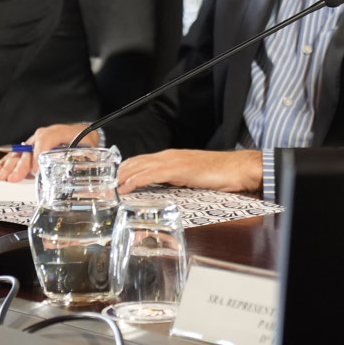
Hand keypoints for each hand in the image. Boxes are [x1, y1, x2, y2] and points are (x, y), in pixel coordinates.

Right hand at [0, 122, 89, 181]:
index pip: (45, 139)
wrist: (81, 133)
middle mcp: (43, 135)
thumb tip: (82, 166)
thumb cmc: (84, 139)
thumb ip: (85, 155)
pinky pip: (15, 155)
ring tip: (2, 177)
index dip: (39, 154)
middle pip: (29, 149)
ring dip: (10, 165)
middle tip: (14, 178)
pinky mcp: (29, 148)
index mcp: (58, 131)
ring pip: (19, 153)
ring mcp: (34, 141)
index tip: (36, 170)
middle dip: (21, 165)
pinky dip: (5, 163)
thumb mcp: (89, 146)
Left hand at [116, 149, 261, 193]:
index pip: (143, 160)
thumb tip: (166, 188)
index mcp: (173, 157)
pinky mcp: (177, 170)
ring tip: (110, 188)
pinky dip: (135, 181)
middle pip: (137, 162)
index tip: (115, 179)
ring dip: (123, 177)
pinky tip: (126, 188)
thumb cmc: (220, 174)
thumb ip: (178, 179)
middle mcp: (169, 156)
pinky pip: (150, 175)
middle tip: (106, 184)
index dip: (127, 169)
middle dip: (120, 172)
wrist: (237, 169)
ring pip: (140, 167)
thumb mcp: (193, 176)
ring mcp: (173, 162)